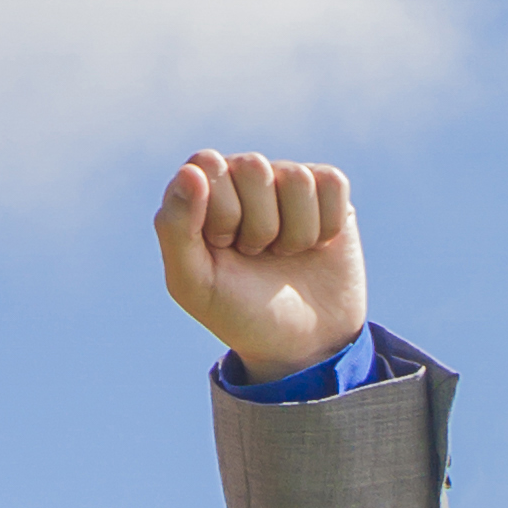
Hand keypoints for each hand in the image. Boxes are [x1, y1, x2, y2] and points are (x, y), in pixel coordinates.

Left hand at [154, 153, 367, 381]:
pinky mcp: (328, 192)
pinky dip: (327, 225)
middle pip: (254, 167)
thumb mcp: (192, 281)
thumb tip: (191, 171)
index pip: (208, 163)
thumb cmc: (236, 309)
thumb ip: (175, 226)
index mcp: (199, 190)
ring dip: (295, 231)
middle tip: (255, 253)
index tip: (224, 246)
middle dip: (259, 225)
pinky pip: (332, 184)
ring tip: (283, 253)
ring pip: (297, 178)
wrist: (300, 343)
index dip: (222, 213)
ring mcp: (285, 181)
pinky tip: (314, 246)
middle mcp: (241, 176)